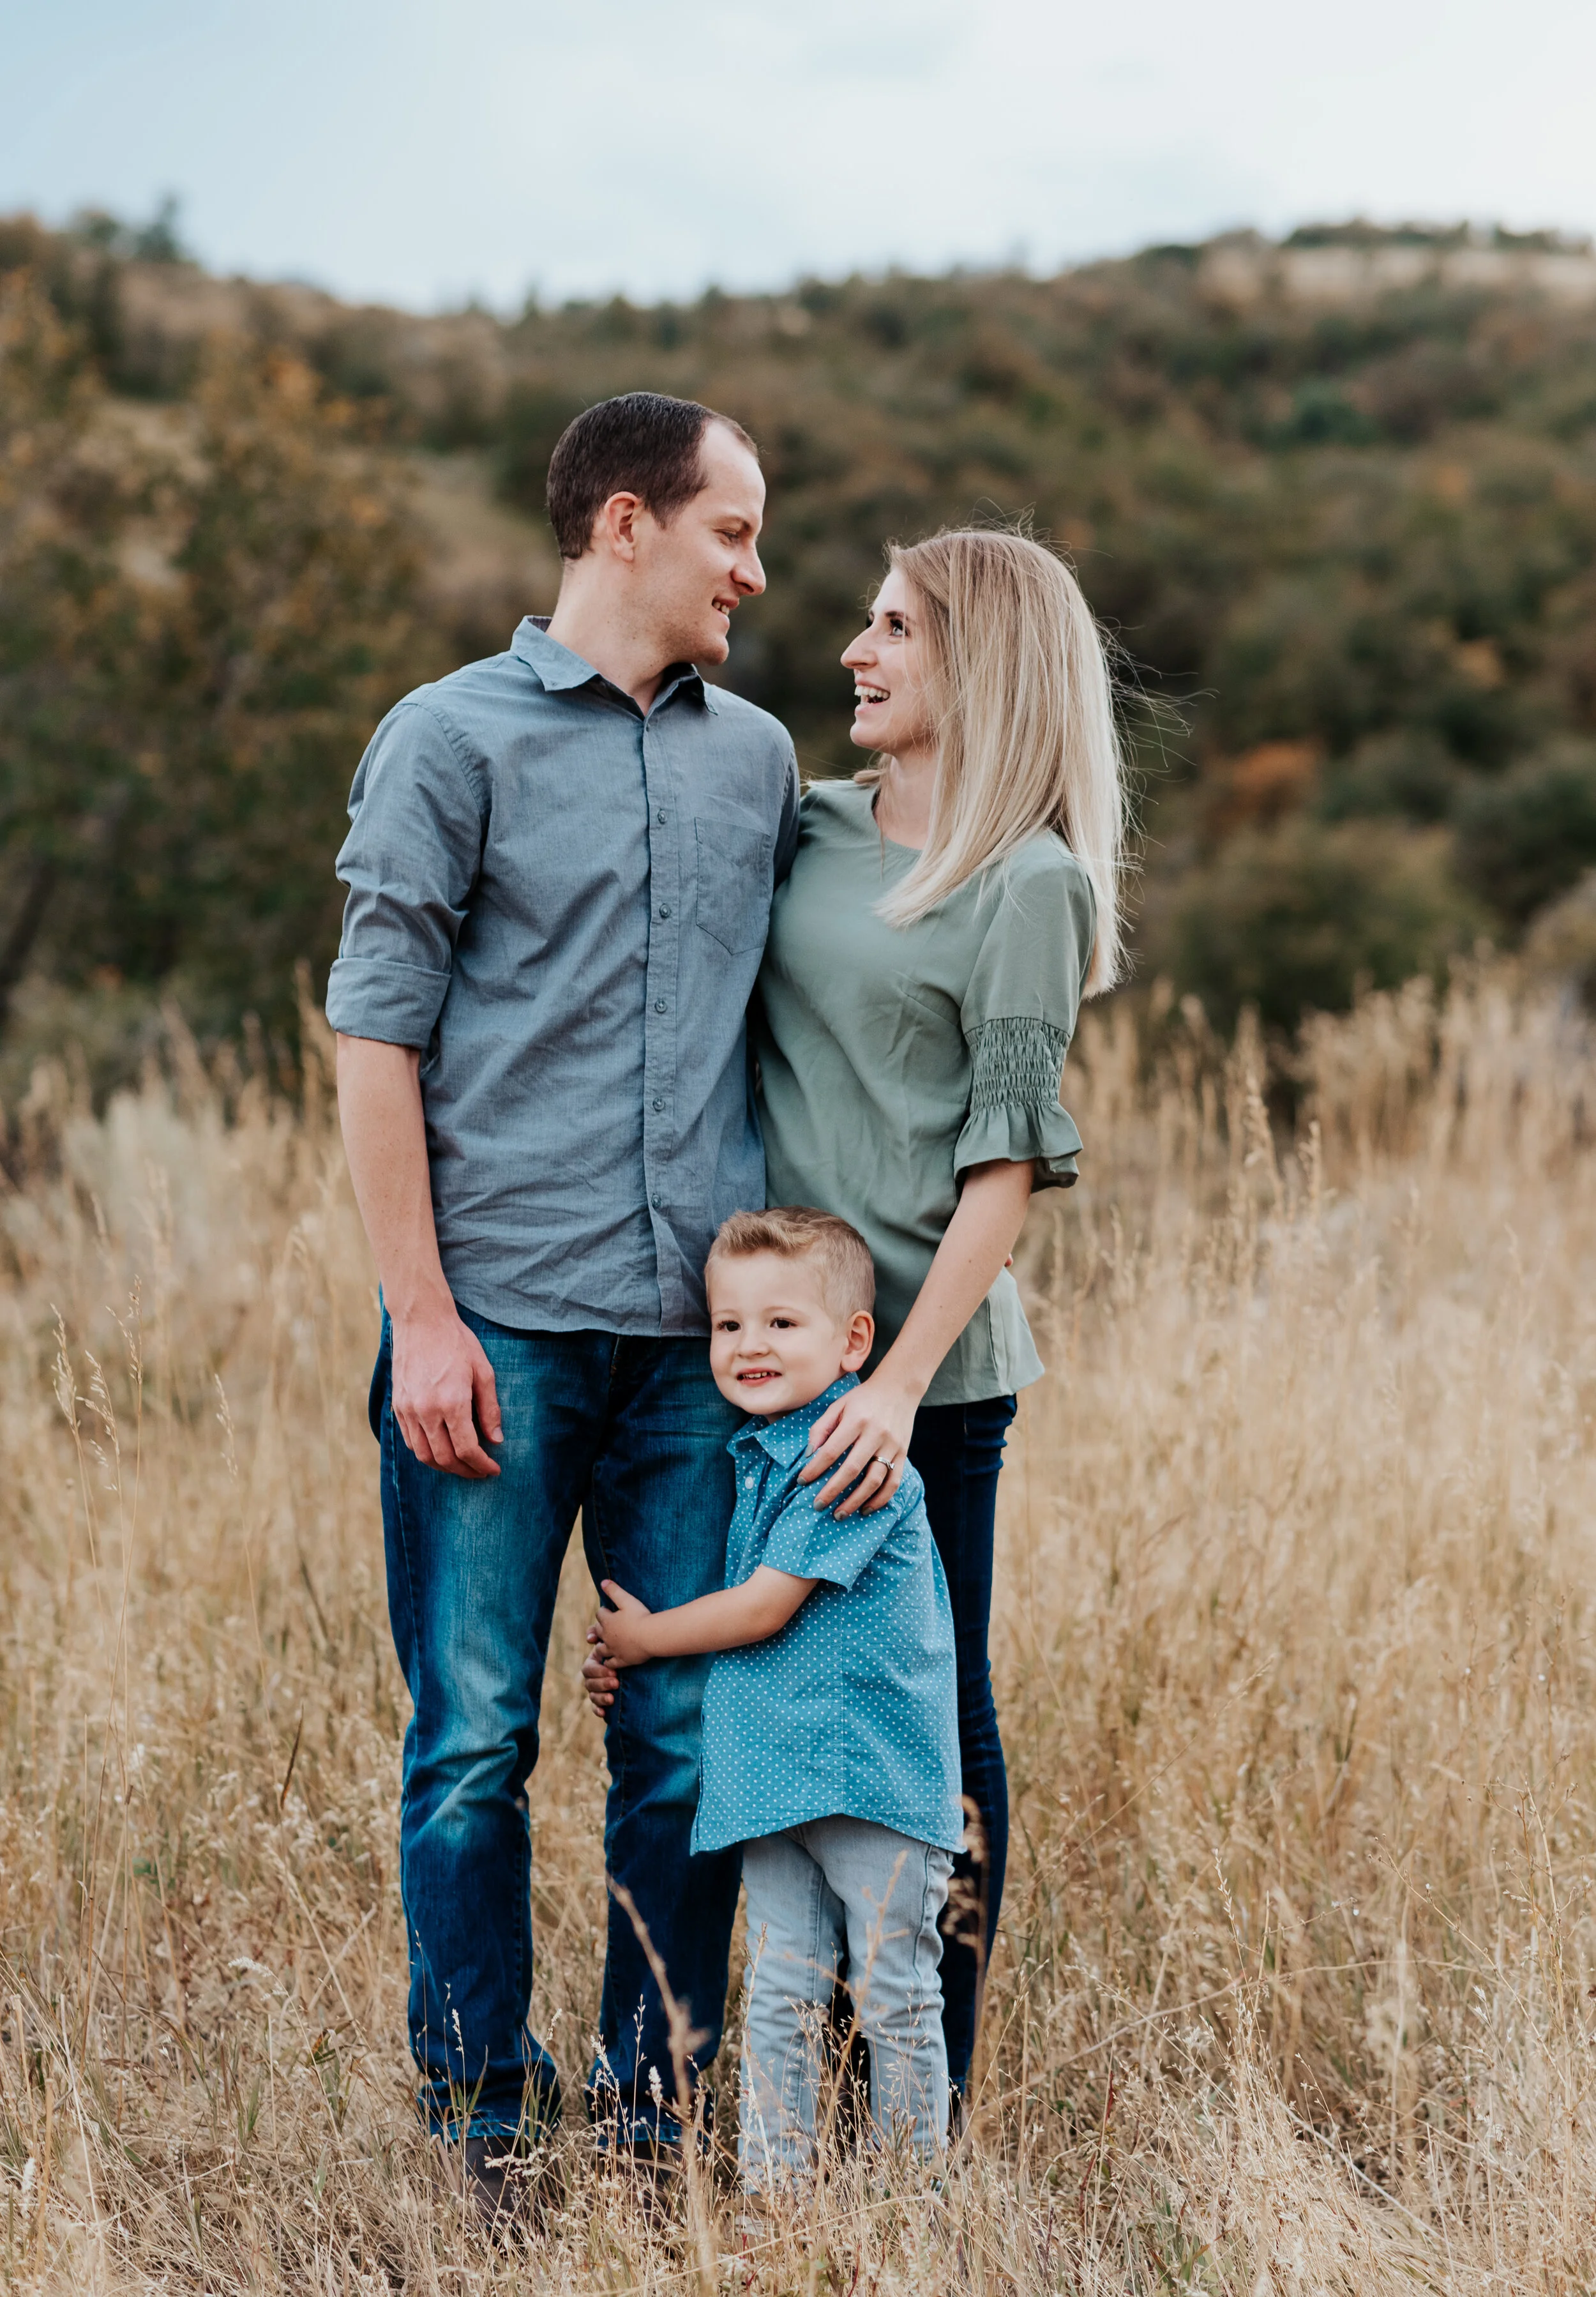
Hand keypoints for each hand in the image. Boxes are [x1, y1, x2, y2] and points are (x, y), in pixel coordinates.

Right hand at [390, 1304, 502, 1476]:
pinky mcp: (397, 1406)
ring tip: (462, 1465)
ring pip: (424, 1455)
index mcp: (451, 1402)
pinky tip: (441, 1450)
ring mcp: (408, 1410)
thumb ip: (489, 1409)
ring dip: (444, 1466)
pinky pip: (410, 1441)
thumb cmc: (457, 1342)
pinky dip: (426, 1453)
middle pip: (444, 1458)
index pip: (466, 1448)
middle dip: (465, 1471)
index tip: (493, 1470)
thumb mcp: (483, 1371)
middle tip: (480, 1472)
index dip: (482, 1465)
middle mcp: (426, 1410)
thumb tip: (495, 1440)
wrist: (421, 1320)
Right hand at [582, 1635, 618, 1716]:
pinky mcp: (602, 1700)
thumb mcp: (614, 1639)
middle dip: (602, 1684)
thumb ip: (601, 1634)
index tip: (614, 1672)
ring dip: (600, 1697)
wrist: (639, 1657)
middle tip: (616, 1682)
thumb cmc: (626, 1647)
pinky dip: (598, 1710)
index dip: (598, 1671)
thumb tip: (590, 1638)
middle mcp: (593, 1676)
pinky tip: (604, 1713)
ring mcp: (597, 1689)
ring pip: (592, 1696)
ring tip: (612, 1698)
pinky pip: (595, 1707)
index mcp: (593, 1662)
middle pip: (589, 1683)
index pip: (588, 1669)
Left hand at [594, 1580, 655, 1666]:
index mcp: (608, 1621)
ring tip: (603, 1645)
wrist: (651, 1636)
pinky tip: (610, 1661)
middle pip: (598, 1631)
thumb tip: (603, 1581)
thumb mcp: (627, 1600)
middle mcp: (607, 1636)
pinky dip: (608, 1662)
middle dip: (600, 1628)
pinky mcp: (622, 1660)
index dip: (604, 1611)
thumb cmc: (641, 1616)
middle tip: (605, 1627)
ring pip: (600, 1649)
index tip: (609, 1611)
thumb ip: (614, 1590)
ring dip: (601, 1646)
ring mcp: (613, 1650)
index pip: (600, 1614)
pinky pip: (610, 1663)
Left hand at [797, 1373, 919, 1516]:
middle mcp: (875, 1434)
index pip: (831, 1451)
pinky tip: (866, 1509)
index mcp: (856, 1420)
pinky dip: (880, 1499)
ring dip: (855, 1501)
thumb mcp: (838, 1404)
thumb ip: (822, 1427)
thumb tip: (810, 1454)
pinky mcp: (903, 1454)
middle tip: (817, 1505)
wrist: (899, 1388)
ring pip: (874, 1480)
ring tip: (839, 1514)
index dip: (814, 1469)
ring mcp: (892, 1446)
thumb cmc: (863, 1398)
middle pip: (851, 1469)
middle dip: (832, 1491)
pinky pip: (894, 1482)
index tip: (802, 1482)